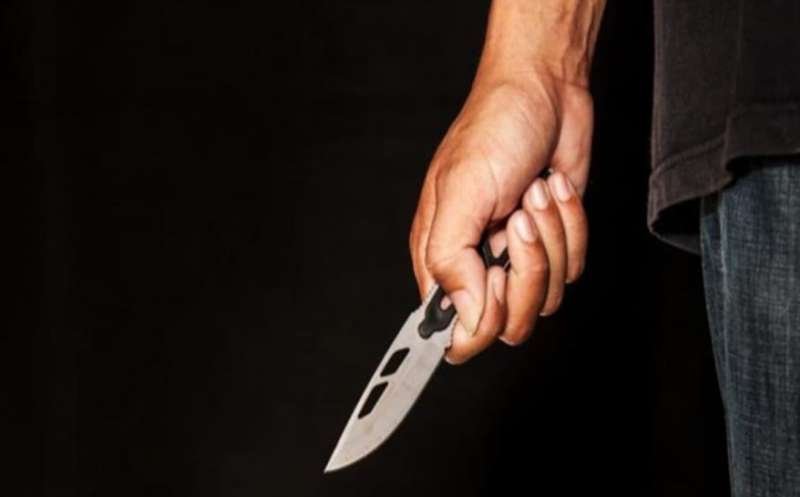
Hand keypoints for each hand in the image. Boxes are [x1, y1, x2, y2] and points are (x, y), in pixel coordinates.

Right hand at [409, 69, 591, 363]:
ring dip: (552, 239)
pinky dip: (571, 226)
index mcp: (441, 256)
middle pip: (510, 321)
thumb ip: (451, 260)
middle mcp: (477, 263)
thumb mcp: (461, 191)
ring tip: (534, 192)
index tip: (494, 280)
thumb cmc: (493, 129)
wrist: (544, 90)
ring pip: (547, 296)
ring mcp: (517, 256)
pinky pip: (573, 267)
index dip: (480, 321)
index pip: (456, 330)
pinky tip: (553, 188)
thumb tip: (462, 319)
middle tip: (518, 221)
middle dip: (527, 271)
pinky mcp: (553, 243)